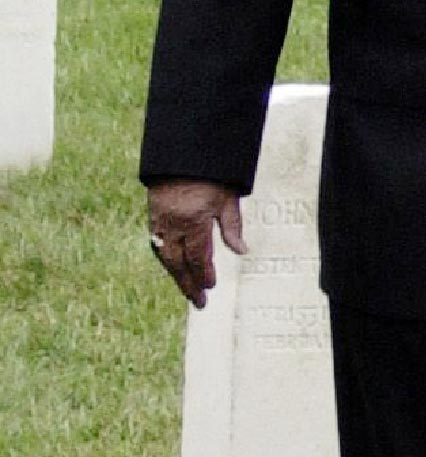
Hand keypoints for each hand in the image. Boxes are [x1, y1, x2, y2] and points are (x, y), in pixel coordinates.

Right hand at [148, 178, 246, 307]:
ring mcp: (160, 221)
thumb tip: (242, 251)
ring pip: (165, 256)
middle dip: (188, 284)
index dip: (203, 274)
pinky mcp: (152, 217)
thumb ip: (233, 226)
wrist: (184, 155)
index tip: (210, 287)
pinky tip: (174, 268)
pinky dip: (166, 260)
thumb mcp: (228, 199)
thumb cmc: (212, 176)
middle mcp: (173, 224)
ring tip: (187, 289)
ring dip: (176, 275)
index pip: (198, 256)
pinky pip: (157, 245)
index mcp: (193, 220)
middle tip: (198, 301)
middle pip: (178, 262)